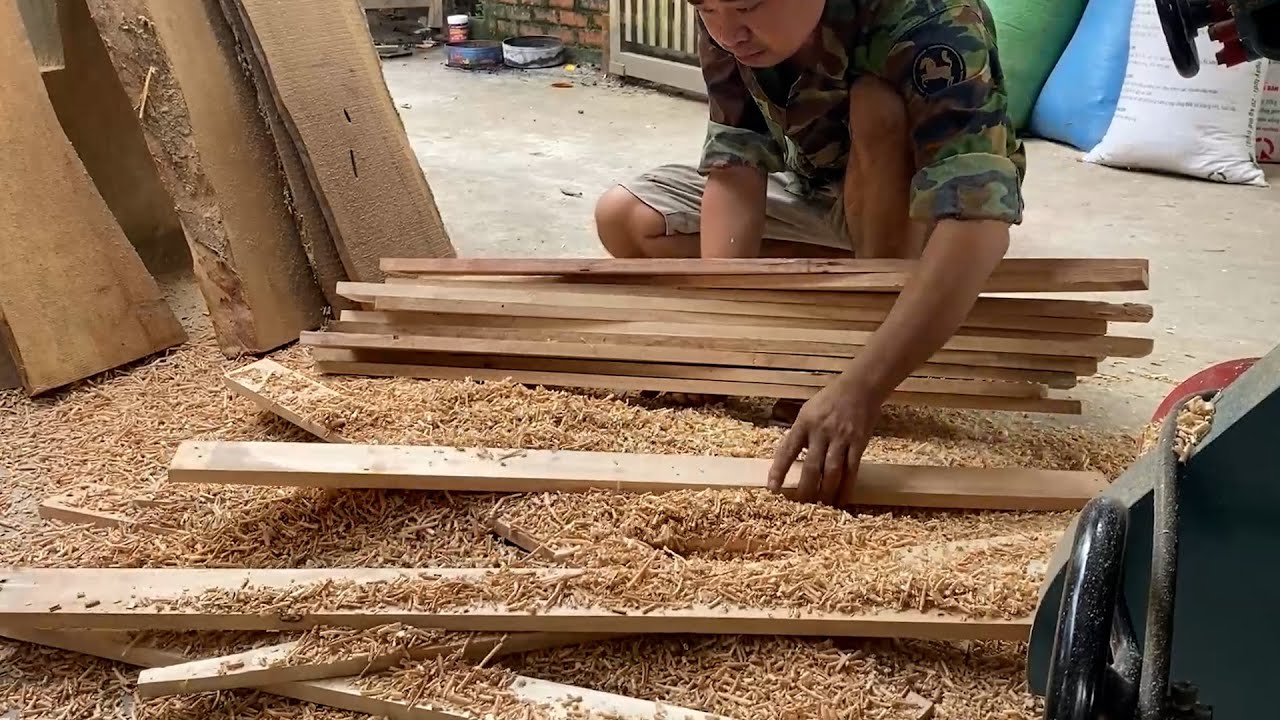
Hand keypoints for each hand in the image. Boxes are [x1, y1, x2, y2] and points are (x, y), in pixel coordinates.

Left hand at [766, 377, 882, 505]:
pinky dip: (846, 487)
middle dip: (806, 489)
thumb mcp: (807, 411)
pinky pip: (852, 470)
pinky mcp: (859, 443)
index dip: (779, 471)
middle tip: (801, 507)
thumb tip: (785, 459)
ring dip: (826, 492)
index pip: (787, 450)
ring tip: (822, 507)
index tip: (772, 489)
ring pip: (832, 472)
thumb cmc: (829, 400)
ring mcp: (841, 438)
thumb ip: (798, 434)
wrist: (860, 387)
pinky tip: (842, 499)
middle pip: (812, 467)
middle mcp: (821, 432)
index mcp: (804, 423)